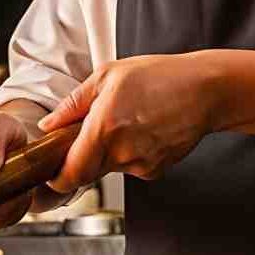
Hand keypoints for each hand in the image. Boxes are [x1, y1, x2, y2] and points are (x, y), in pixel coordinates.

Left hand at [40, 51, 224, 193]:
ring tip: (125, 121)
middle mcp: (122, 153)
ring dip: (107, 152)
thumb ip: (73, 104)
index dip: (58, 178)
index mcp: (104, 128)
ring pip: (109, 168)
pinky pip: (129, 167)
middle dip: (81, 158)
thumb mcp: (107, 76)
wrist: (207, 91)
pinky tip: (142, 130)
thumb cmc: (159, 76)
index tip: (52, 172)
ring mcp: (141, 164)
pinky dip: (127, 154)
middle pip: (87, 172)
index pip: (72, 173)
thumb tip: (48, 125)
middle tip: (89, 132)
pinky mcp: (155, 170)